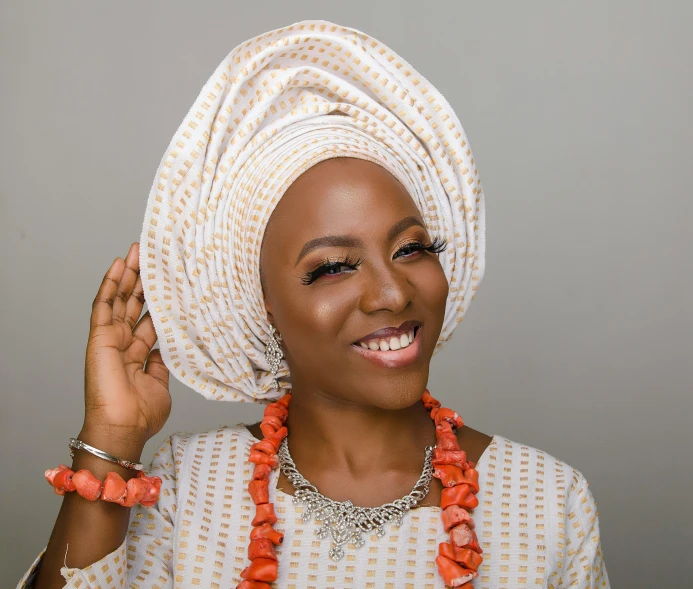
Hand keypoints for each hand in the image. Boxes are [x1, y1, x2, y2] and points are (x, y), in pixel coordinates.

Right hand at [83, 242, 170, 444]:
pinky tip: (119, 265)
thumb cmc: (141, 414)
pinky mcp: (100, 336)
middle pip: (134, 304)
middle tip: (153, 255)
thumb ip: (161, 363)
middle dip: (143, 279)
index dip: (158, 299)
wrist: (124, 427)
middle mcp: (123, 343)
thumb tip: (166, 348)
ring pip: (120, 298)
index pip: (148, 319)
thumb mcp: (160, 383)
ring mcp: (111, 338)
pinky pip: (104, 304)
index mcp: (138, 354)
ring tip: (138, 251)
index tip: (169, 281)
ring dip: (129, 274)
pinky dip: (111, 283)